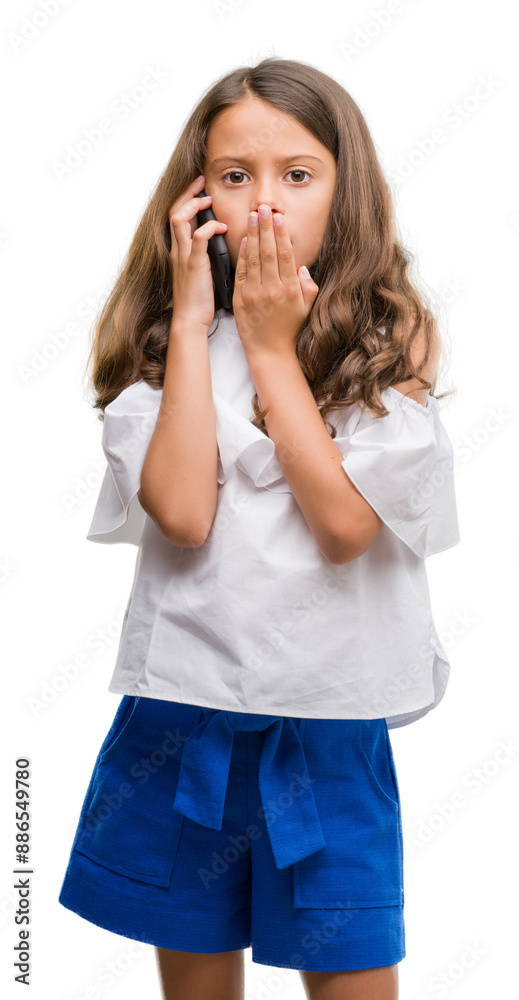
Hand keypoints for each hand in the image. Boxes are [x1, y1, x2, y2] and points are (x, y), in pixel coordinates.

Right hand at [168, 174, 228, 332]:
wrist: (190, 320)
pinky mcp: (193, 265)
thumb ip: (206, 255)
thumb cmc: (200, 300)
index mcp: (179, 251)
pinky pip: (198, 238)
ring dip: (195, 205)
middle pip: (173, 211)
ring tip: (209, 200)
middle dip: (187, 193)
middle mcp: (177, 250)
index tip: (200, 188)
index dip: (186, 198)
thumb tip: (221, 241)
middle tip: (202, 182)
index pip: (176, 216)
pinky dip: (209, 227)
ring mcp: (183, 256)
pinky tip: (222, 227)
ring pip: (179, 219)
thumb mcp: (201, 271)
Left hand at [232, 205, 318, 356]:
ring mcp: (254, 294)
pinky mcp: (241, 299)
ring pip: (253, 258)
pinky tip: (243, 239)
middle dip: (265, 227)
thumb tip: (302, 267)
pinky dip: (242, 254)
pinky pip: (241, 272)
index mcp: (290, 290)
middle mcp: (272, 290)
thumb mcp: (306, 308)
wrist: (269, 352)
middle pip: (268, 252)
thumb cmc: (289, 329)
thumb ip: (308, 286)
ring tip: (252, 216)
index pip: (284, 255)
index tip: (278, 217)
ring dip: (252, 235)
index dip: (281, 234)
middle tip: (263, 207)